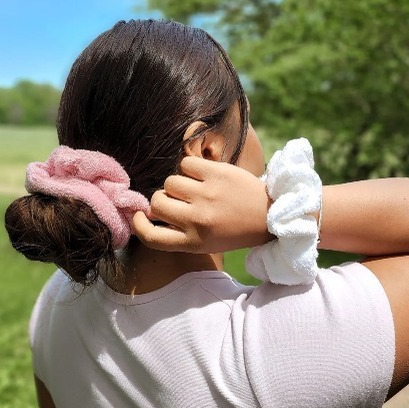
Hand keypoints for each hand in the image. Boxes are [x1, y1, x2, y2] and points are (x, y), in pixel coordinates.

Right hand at [132, 156, 273, 252]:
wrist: (268, 215)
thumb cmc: (232, 230)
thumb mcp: (204, 243)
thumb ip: (177, 232)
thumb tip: (147, 212)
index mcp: (193, 242)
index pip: (151, 236)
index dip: (139, 224)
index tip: (141, 216)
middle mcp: (197, 220)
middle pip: (157, 204)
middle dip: (162, 201)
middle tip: (178, 201)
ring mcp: (207, 195)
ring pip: (170, 182)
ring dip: (177, 184)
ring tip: (193, 188)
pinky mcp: (216, 174)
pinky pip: (185, 164)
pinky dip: (189, 168)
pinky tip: (202, 175)